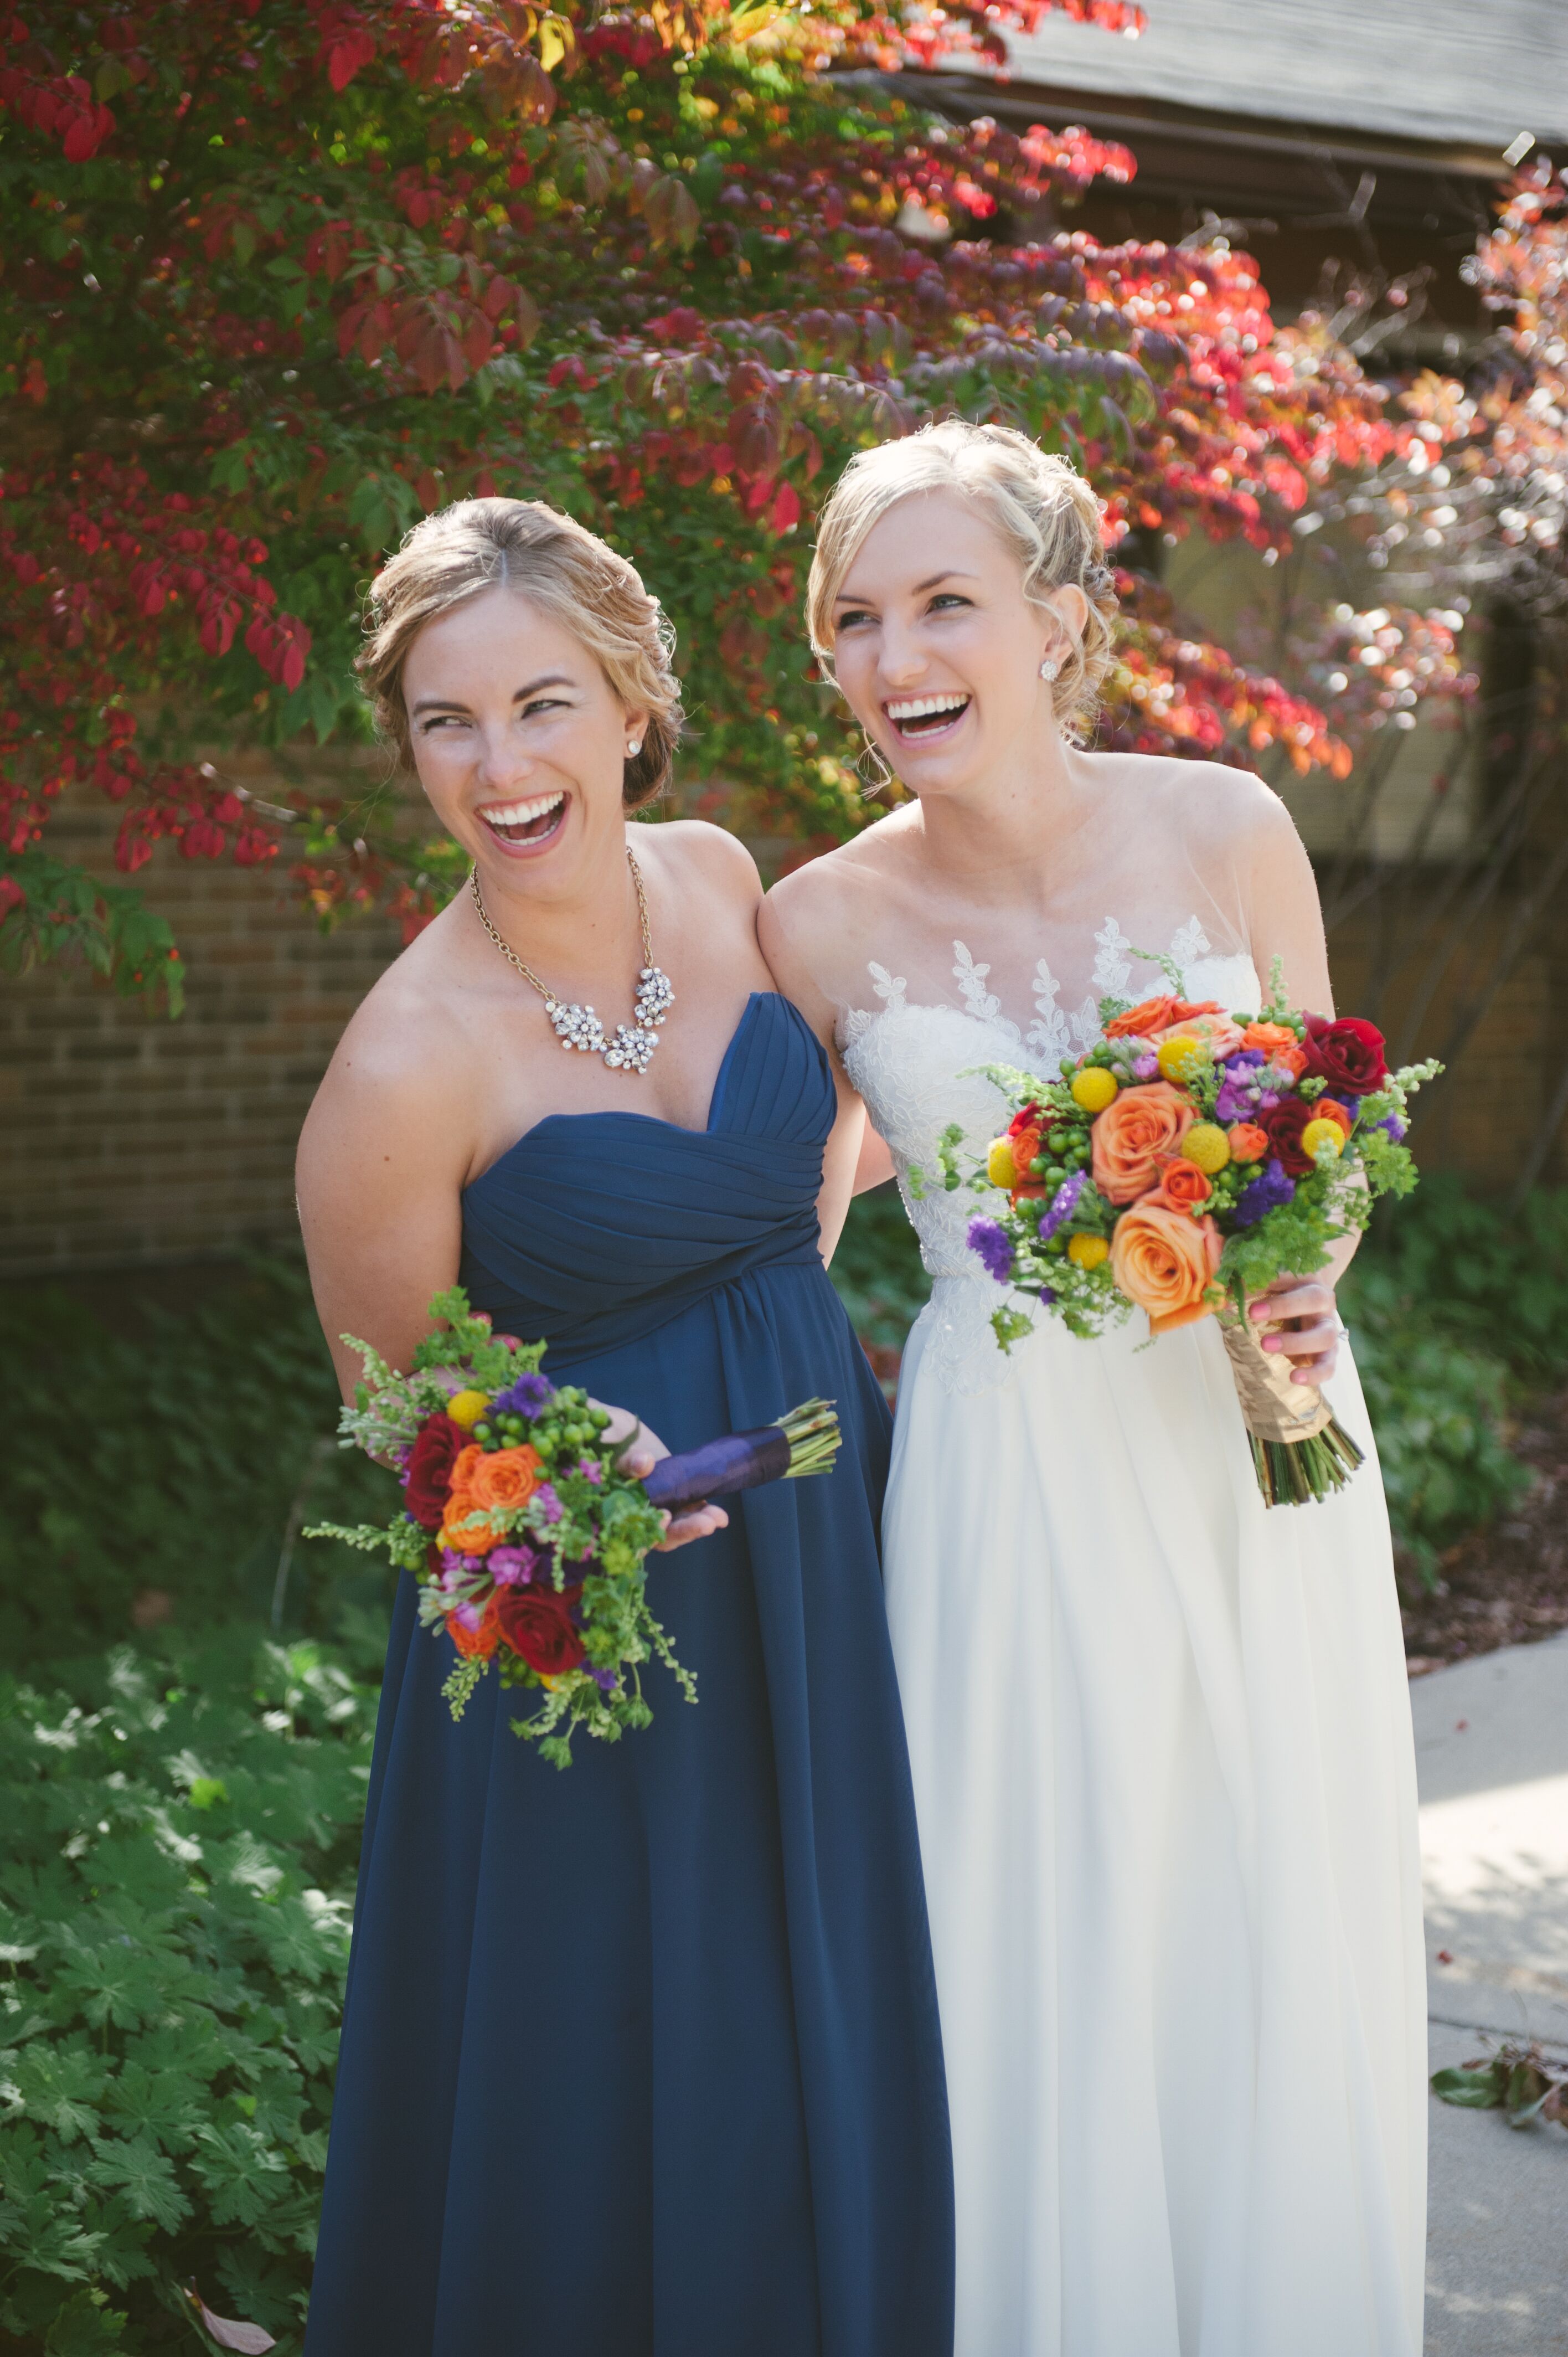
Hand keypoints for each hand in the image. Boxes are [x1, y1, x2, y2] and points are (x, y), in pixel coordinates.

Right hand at [591, 1399, 729, 1551]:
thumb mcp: (612, 1444)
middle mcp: (635, 1517)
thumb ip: (624, 1458)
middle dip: (683, 1530)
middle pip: (657, 1536)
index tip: (665, 1516)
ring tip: (719, 1518)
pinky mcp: (673, 1499)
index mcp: (612, 1511)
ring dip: (697, 1525)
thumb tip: (644, 1463)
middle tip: (705, 1525)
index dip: (648, 1530)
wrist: (619, 1432)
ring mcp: (655, 1509)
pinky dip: (702, 1514)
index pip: (630, 1533)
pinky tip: (721, 1517)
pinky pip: (687, 1513)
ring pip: (676, 1527)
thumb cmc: (607, 1438)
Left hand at [1248, 1276, 1339, 1387]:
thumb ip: (1245, 1285)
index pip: (1291, 1274)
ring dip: (1296, 1342)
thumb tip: (1217, 1297)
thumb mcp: (1268, 1284)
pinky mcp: (1330, 1352)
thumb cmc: (1284, 1291)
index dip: (1268, 1280)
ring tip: (1265, 1346)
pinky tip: (1294, 1377)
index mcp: (1306, 1277)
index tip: (1245, 1288)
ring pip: (1325, 1335)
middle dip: (1284, 1306)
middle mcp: (1323, 1301)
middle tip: (1252, 1315)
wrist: (1315, 1304)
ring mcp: (1329, 1327)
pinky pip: (1329, 1365)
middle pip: (1314, 1299)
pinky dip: (1314, 1374)